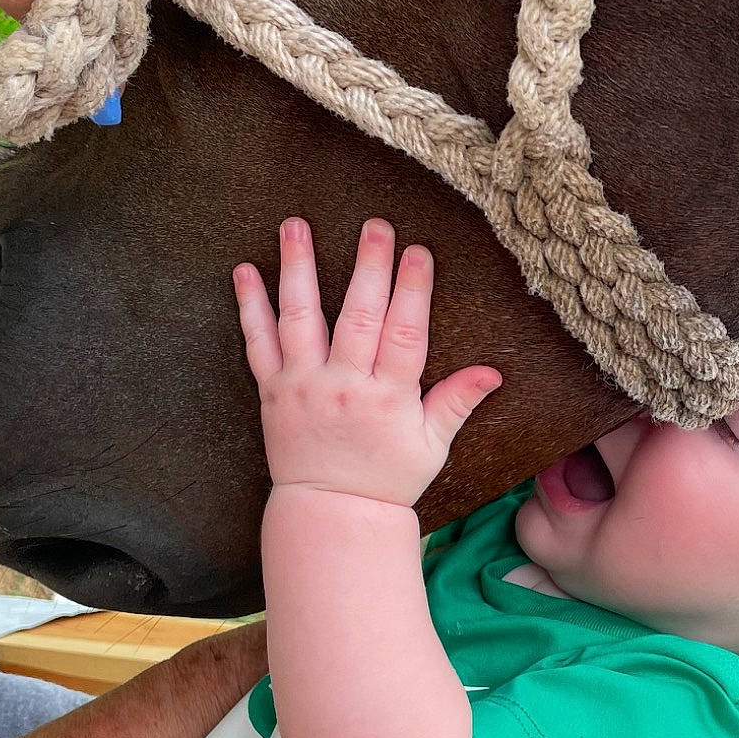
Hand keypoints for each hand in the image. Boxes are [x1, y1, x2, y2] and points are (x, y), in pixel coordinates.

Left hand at [234, 218, 501, 508]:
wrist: (331, 512)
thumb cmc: (387, 478)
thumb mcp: (432, 445)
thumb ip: (456, 402)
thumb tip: (493, 372)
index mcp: (387, 398)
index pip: (404, 334)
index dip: (412, 291)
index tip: (418, 252)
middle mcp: (342, 386)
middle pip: (357, 317)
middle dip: (368, 268)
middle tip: (374, 226)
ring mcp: (303, 386)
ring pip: (301, 319)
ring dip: (298, 269)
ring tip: (296, 226)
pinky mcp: (272, 392)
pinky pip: (258, 343)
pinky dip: (249, 306)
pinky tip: (245, 271)